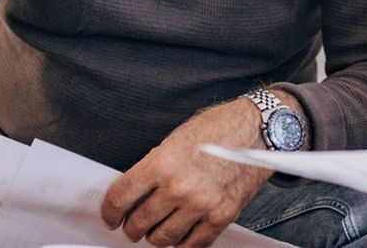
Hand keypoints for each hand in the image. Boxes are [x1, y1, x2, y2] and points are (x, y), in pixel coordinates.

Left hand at [102, 97, 279, 246]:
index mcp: (161, 163)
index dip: (110, 212)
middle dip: (131, 228)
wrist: (257, 131)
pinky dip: (182, 244)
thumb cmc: (217, 129)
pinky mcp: (221, 216)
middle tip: (132, 226)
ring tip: (155, 232)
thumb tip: (134, 194)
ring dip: (155, 238)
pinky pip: (194, 244)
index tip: (110, 217)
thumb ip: (153, 169)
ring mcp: (201, 205)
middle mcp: (179, 187)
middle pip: (139, 222)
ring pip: (163, 238)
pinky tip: (179, 236)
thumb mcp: (174, 141)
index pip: (121, 197)